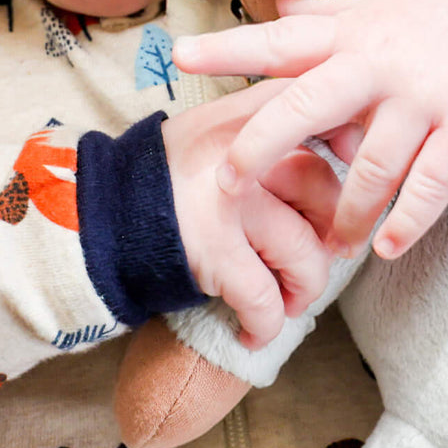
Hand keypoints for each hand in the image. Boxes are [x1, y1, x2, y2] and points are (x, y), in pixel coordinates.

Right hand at [161, 82, 338, 347]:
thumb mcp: (208, 130)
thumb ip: (262, 128)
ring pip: (305, 253)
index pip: (320, 114)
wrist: (92, 216)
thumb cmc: (161, 179)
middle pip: (323, 187)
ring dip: (304, 289)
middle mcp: (241, 152)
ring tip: (289, 301)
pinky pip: (264, 299)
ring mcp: (228, 202)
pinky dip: (265, 324)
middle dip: (332, 232)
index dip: (351, 143)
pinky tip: (253, 332)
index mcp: (242, 116)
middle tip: (324, 253)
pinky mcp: (213, 252)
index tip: (355, 174)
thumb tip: (339, 143)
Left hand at [172, 0, 447, 258]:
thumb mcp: (368, 7)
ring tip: (330, 247)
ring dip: (346, 213)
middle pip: (307, 107)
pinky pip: (431, 185)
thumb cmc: (422, 18)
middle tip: (229, 184)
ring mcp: (421, 101)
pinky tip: (384, 247)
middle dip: (262, 148)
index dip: (229, 50)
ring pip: (371, 166)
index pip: (278, 43)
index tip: (182, 57)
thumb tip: (276, 3)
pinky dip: (406, 221)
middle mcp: (376, 68)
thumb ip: (320, 16)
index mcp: (346, 39)